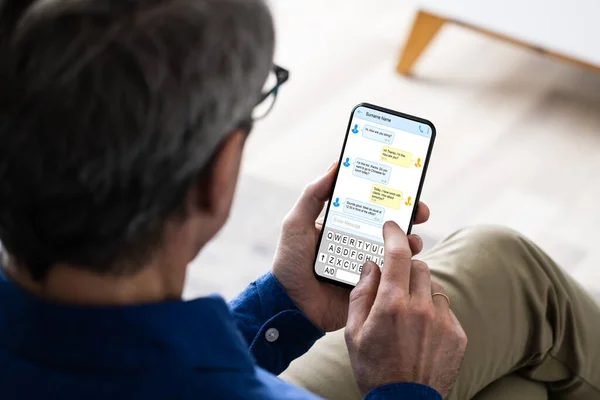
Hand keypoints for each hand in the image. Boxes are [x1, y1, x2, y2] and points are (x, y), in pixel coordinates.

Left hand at [272, 163, 429, 331]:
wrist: (291, 305)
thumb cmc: (290, 263)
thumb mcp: (296, 224)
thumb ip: (313, 195)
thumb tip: (335, 166)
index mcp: (343, 225)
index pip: (370, 205)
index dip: (388, 195)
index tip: (404, 186)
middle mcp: (358, 241)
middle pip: (389, 224)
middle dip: (408, 215)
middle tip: (419, 210)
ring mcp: (366, 263)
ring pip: (396, 248)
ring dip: (410, 240)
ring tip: (413, 240)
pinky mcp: (372, 284)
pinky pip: (393, 273)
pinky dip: (404, 266)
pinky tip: (407, 261)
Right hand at [345, 221, 466, 396]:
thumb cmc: (373, 368)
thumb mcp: (353, 332)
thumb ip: (361, 294)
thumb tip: (371, 266)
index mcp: (392, 305)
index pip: (398, 255)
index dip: (394, 234)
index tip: (391, 227)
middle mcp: (421, 308)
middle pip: (419, 266)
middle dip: (405, 268)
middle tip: (393, 283)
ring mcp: (443, 322)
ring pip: (433, 287)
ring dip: (419, 291)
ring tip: (407, 315)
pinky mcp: (457, 335)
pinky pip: (445, 308)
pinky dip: (433, 311)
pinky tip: (421, 331)